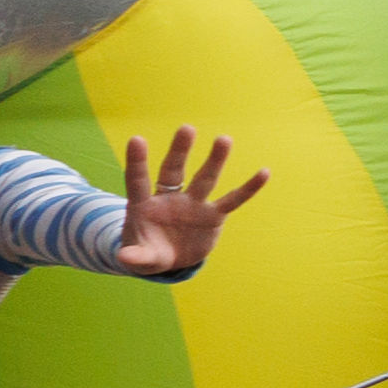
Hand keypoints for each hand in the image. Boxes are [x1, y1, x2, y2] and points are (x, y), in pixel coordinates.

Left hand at [115, 125, 267, 275]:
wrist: (168, 258)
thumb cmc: (147, 252)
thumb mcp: (138, 257)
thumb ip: (134, 256)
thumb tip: (124, 258)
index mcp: (144, 205)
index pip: (137, 180)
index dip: (137, 162)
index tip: (136, 139)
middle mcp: (169, 198)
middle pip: (173, 171)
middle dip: (179, 151)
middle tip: (187, 128)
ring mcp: (193, 205)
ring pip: (204, 179)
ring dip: (214, 161)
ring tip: (224, 139)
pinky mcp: (213, 216)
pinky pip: (232, 200)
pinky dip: (248, 188)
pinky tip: (263, 172)